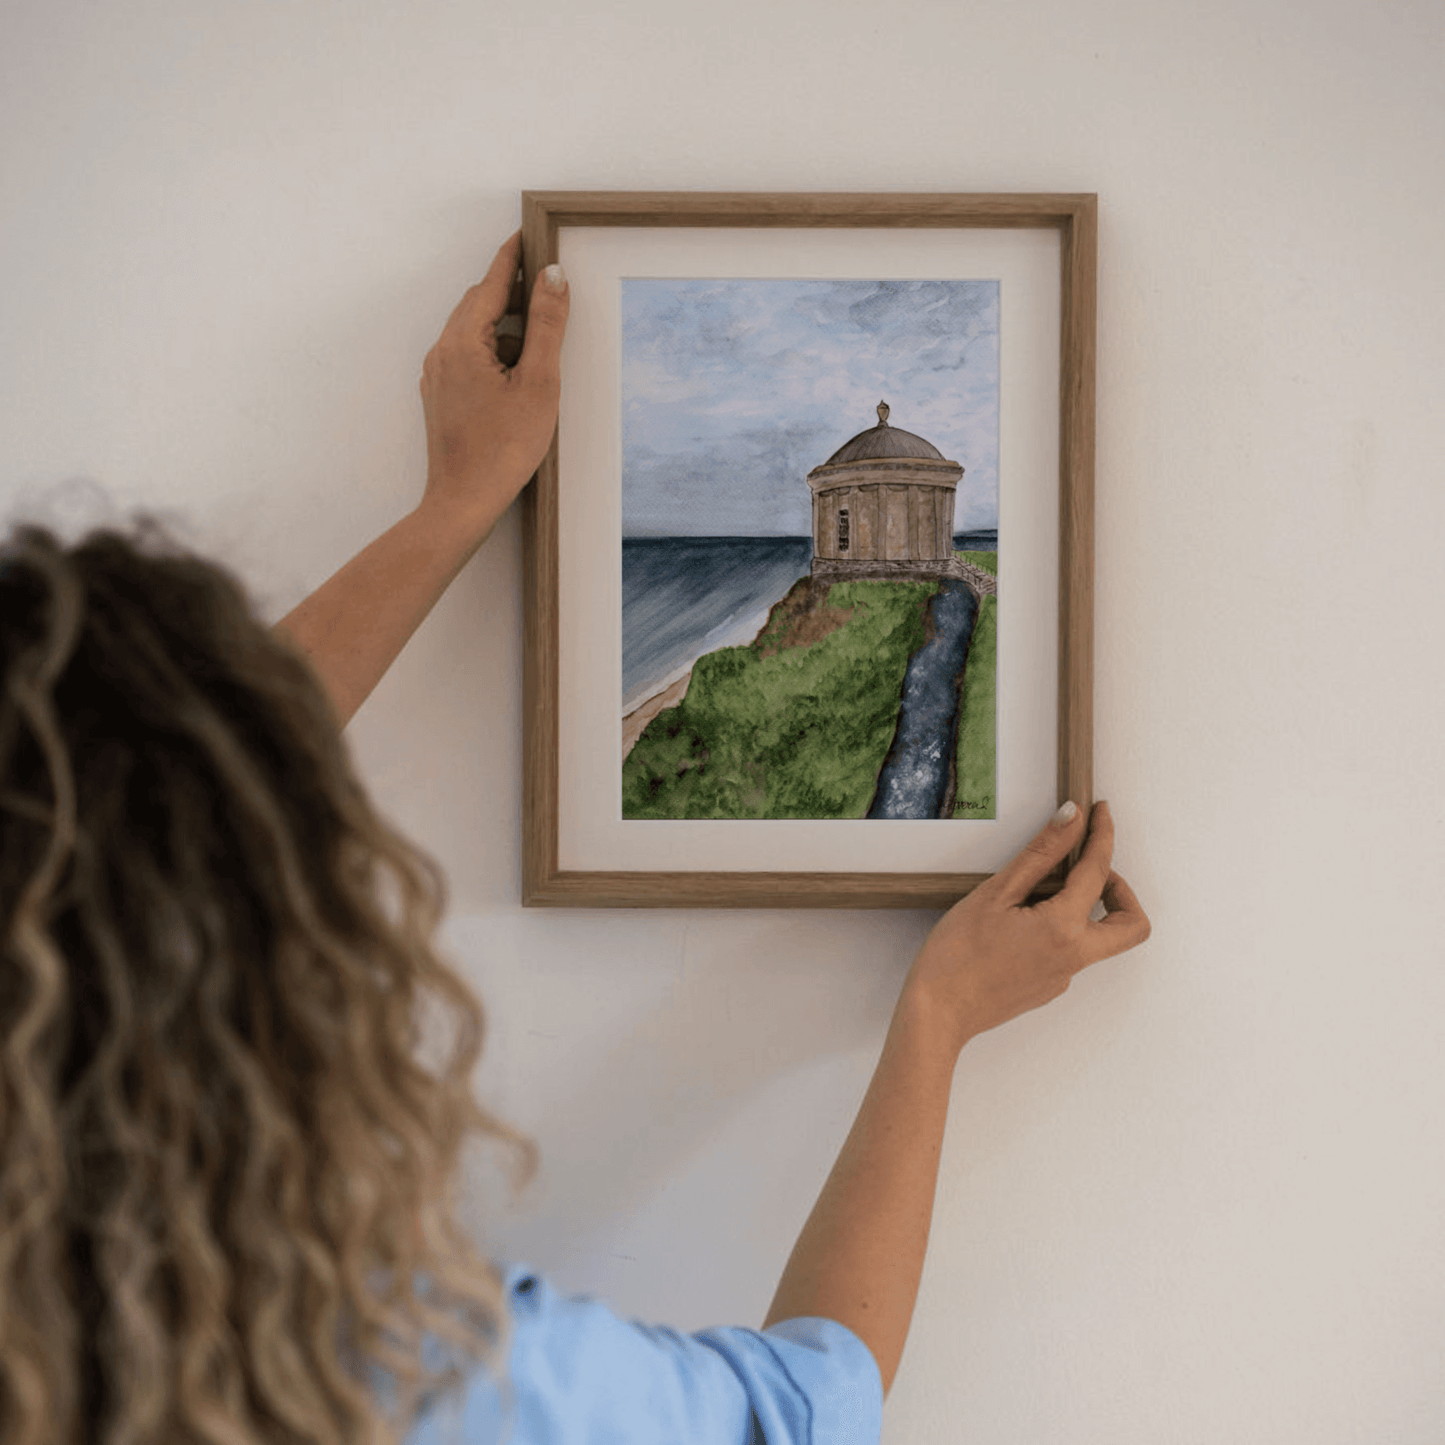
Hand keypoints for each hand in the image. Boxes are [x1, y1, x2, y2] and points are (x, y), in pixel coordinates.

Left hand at [418, 231, 569, 537]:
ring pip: (474, 333)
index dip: (513, 258)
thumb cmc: (502, 449)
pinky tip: (516, 377)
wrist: (463, 502)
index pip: (491, 284)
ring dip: (506, 329)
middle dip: (511, 292)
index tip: (529, 236)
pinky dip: (494, 353)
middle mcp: (442, 352)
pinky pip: (468, 358)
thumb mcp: (538, 383)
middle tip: (545, 286)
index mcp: (463, 342)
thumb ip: (546, 326)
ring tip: (539, 349)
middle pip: (479, 304)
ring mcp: (437, 376)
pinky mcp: (441, 397)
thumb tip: (553, 277)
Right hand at [901, 801, 1150, 1057]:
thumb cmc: (956, 955)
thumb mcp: (996, 893)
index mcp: (1063, 928)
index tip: (1100, 812)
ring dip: (1087, 908)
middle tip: (1090, 868)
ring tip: (1039, 890)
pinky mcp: (1049, 986)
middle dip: (1122, 890)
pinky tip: (1019, 920)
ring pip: (1099, 937)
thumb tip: (1073, 819)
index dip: (1103, 834)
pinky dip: (1060, 926)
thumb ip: (1041, 854)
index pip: (1098, 871)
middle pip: (1132, 924)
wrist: (938, 1013)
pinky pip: (1070, 951)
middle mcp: (1074, 957)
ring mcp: (1064, 976)